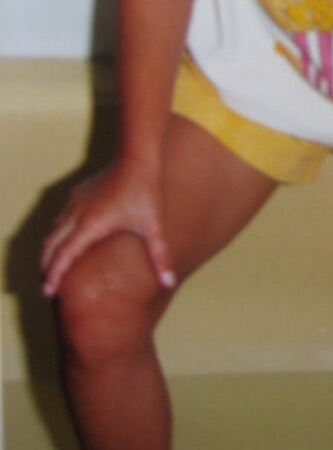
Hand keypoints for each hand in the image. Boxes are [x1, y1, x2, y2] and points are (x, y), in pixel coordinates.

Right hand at [40, 157, 176, 296]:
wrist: (137, 156)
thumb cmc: (145, 191)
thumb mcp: (153, 226)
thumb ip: (160, 256)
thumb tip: (169, 282)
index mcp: (90, 225)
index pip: (64, 255)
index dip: (54, 275)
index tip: (48, 292)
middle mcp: (77, 214)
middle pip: (51, 245)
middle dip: (45, 267)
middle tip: (47, 288)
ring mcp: (76, 202)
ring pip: (53, 230)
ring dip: (49, 250)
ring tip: (52, 268)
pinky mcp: (79, 193)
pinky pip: (61, 217)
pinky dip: (57, 233)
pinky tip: (64, 240)